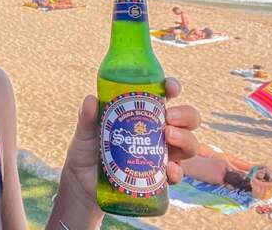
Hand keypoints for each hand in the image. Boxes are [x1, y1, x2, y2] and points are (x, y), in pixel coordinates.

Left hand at [56, 78, 200, 218]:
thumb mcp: (85, 132)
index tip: (171, 88)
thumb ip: (87, 117)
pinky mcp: (158, 177)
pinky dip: (177, 171)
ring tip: (168, 136)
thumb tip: (91, 100)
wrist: (83, 184)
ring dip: (185, 139)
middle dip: (185, 115)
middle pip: (187, 119)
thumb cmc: (88, 150)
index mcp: (143, 114)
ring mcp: (161, 155)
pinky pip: (177, 174)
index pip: (165, 96)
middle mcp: (157, 132)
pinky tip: (169, 169)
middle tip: (169, 117)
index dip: (172, 88)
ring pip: (188, 145)